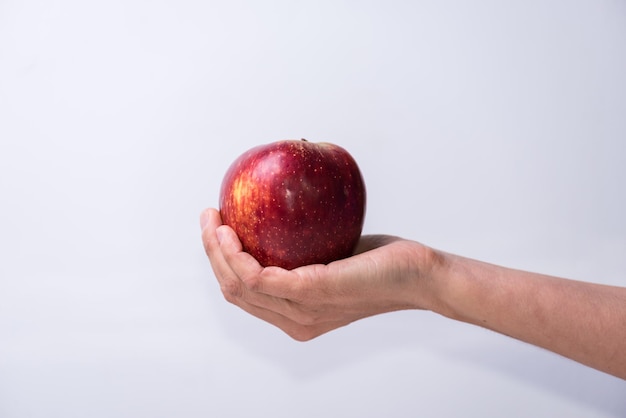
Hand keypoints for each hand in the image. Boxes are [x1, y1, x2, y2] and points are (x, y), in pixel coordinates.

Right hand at [200, 208, 437, 340]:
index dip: (220, 262)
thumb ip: (306, 246)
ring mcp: (302, 311)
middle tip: (208, 216)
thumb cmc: (379, 263)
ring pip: (239, 285)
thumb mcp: (334, 253)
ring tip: (214, 218)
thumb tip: (281, 210)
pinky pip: (260, 278)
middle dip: (211, 253)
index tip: (216, 227)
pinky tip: (232, 230)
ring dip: (217, 251)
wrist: (418, 276)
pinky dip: (237, 255)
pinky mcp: (313, 293)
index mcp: (295, 316)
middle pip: (233, 290)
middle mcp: (294, 321)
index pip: (243, 294)